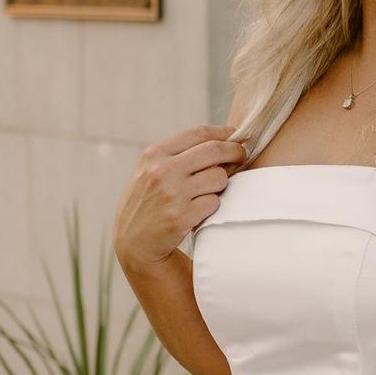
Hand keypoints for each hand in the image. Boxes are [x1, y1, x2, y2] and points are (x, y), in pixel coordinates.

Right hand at [114, 124, 246, 272]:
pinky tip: (200, 210)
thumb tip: (223, 139)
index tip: (235, 136)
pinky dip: (212, 205)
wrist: (133, 241)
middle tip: (242, 156)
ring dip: (221, 184)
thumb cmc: (148, 201)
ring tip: (208, 191)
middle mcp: (162, 171)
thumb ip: (179, 154)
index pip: (199, 133)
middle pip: (215, 150)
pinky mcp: (181, 217)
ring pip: (219, 177)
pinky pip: (214, 202)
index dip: (223, 133)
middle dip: (235, 152)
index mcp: (155, 154)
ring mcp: (172, 194)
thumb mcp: (151, 170)